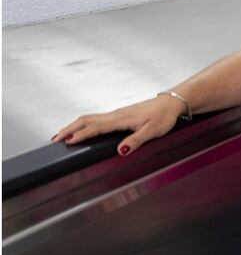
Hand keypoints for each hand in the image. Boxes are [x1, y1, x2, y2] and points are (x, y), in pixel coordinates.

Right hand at [52, 94, 185, 155]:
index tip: (68, 141)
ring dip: (74, 126)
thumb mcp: (153, 131)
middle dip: (69, 129)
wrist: (171, 103)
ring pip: (90, 118)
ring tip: (62, 135)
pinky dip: (84, 124)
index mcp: (121, 119)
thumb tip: (121, 151)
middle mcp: (115, 115)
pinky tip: (82, 130)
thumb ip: (136, 141)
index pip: (96, 127)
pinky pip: (96, 119)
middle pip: (86, 120)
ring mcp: (116, 114)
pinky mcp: (119, 115)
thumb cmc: (164, 116)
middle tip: (55, 139)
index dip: (81, 134)